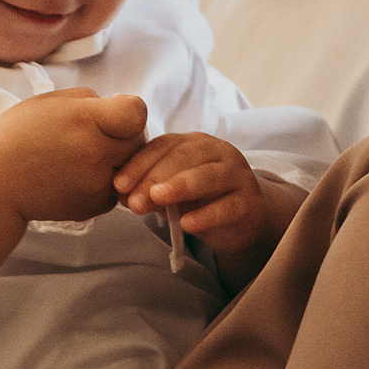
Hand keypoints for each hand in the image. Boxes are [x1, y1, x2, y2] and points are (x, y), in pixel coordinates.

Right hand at [0, 87, 148, 224]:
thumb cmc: (17, 137)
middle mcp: (95, 154)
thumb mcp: (50, 102)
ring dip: (118, 159)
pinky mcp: (95, 206)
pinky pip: (117, 188)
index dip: (128, 110)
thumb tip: (119, 108)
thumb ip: (90, 100)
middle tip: (97, 134)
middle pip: (138, 139)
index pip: (136, 113)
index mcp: (85, 121)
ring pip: (131, 166)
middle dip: (124, 134)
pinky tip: (79, 174)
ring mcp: (97, 184)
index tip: (111, 112)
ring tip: (86, 154)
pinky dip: (106, 181)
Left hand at [114, 132, 274, 257]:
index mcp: (194, 143)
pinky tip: (187, 225)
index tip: (118, 185)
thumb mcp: (173, 192)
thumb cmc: (202, 199)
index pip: (164, 145)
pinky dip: (207, 215)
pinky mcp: (249, 202)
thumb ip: (150, 190)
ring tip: (157, 198)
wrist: (244, 218)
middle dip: (155, 177)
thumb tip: (122, 196)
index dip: (139, 163)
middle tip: (134, 201)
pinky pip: (228, 206)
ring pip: (209, 175)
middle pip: (184, 157)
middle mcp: (217, 152)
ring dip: (181, 185)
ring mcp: (237, 175)